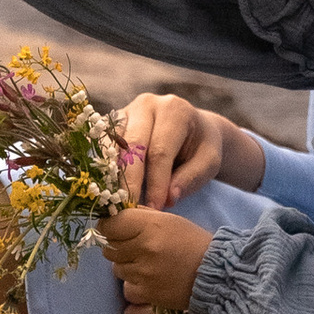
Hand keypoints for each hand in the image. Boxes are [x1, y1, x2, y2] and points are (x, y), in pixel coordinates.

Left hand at [98, 204, 213, 310]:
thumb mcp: (169, 220)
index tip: (116, 228)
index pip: (110, 224)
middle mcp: (144, 249)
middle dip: (117, 245)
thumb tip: (115, 215)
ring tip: (146, 263)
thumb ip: (140, 216)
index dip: (109, 225)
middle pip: (108, 247)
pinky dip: (134, 282)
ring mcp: (143, 273)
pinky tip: (150, 278)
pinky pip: (126, 286)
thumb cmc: (192, 242)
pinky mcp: (146, 293)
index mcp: (150, 226)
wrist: (214, 274)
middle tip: (134, 245)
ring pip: (115, 267)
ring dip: (126, 264)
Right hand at [114, 92, 265, 208]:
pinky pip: (104, 147)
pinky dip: (106, 169)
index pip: (160, 151)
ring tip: (118, 202)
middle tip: (131, 208)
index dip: (156, 182)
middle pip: (133, 146)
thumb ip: (191, 178)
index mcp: (174, 110)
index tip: (156, 208)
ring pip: (114, 145)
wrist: (193, 130)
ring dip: (114, 175)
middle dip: (131, 181)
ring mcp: (127, 111)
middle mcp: (147, 105)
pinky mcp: (113, 123)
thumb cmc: (202, 148)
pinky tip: (109, 190)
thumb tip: (169, 198)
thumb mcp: (209, 162)